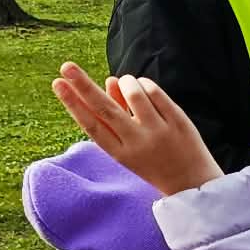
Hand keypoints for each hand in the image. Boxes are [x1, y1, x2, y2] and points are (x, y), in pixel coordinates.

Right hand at [51, 62, 222, 196]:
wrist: (192, 184)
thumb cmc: (154, 161)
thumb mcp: (129, 148)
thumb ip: (117, 117)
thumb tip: (109, 81)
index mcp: (120, 152)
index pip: (91, 124)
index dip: (72, 103)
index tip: (57, 83)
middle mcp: (137, 142)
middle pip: (105, 108)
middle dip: (83, 85)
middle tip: (65, 65)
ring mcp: (158, 131)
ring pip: (133, 92)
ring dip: (125, 81)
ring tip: (126, 83)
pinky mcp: (178, 121)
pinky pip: (154, 91)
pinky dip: (144, 84)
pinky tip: (143, 88)